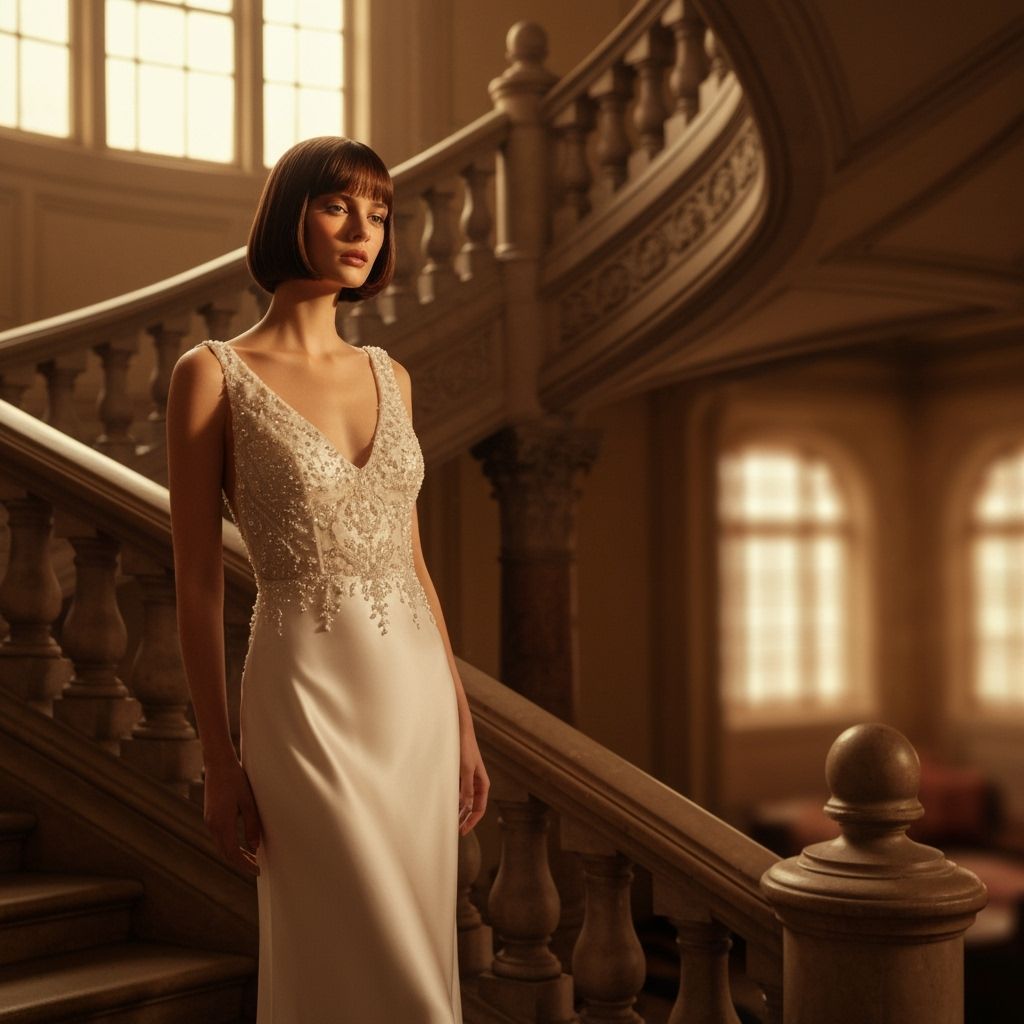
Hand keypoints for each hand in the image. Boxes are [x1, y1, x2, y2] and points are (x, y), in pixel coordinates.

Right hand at [203, 757, 262, 876]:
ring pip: (222, 846)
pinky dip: (231, 845)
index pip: (233, 853)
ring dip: (236, 854)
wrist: (218, 764)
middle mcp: (212, 825)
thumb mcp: (248, 802)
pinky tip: (242, 844)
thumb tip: (255, 847)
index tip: (258, 870)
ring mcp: (209, 821)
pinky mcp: (210, 816)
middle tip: (257, 868)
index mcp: (221, 823)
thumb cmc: (236, 780)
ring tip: (253, 858)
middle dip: (241, 863)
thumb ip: (252, 825)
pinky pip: (220, 837)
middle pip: (225, 853)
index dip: (245, 865)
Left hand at [458, 728, 489, 835]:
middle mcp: (476, 783)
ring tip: (449, 822)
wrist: (459, 731)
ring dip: (459, 811)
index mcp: (482, 784)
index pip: (480, 808)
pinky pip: (457, 793)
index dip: (472, 821)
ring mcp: (468, 780)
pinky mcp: (459, 776)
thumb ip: (466, 788)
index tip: (462, 831)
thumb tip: (468, 806)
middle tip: (454, 831)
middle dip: (465, 819)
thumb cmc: (464, 748)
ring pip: (464, 801)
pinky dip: (453, 801)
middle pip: (473, 807)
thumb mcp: (466, 769)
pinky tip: (445, 806)